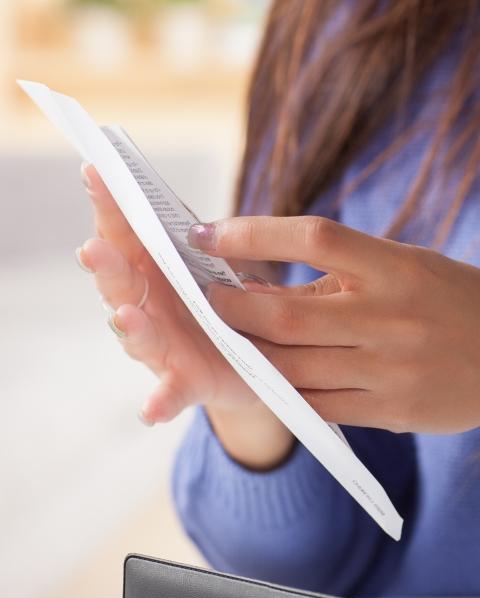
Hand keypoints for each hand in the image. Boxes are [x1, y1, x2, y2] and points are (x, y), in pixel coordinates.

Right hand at [78, 165, 292, 467]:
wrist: (254, 363)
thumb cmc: (228, 306)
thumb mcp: (222, 270)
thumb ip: (207, 246)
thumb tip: (200, 220)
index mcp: (153, 272)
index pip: (125, 233)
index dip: (109, 205)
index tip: (95, 173)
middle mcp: (147, 307)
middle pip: (121, 282)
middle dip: (106, 265)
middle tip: (94, 249)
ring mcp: (162, 347)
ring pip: (139, 335)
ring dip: (129, 325)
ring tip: (127, 316)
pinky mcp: (186, 382)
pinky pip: (170, 394)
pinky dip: (159, 402)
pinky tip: (150, 410)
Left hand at [193, 216, 479, 433]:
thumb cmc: (466, 304)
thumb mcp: (416, 267)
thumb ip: (352, 272)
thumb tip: (267, 277)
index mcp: (400, 268)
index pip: (313, 238)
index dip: (251, 233)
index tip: (207, 234)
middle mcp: (392, 318)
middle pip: (284, 313)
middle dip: (229, 306)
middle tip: (201, 298)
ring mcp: (390, 370)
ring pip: (291, 366)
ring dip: (246, 353)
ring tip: (223, 340)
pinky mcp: (392, 411)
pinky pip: (317, 406)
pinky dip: (282, 392)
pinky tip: (263, 379)